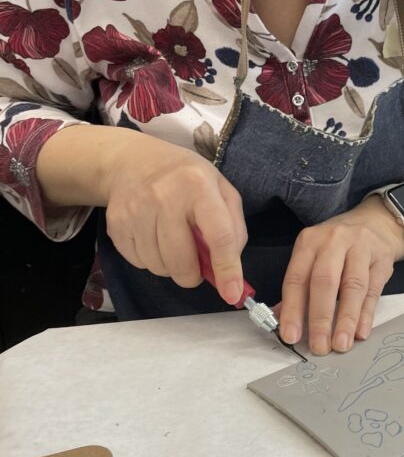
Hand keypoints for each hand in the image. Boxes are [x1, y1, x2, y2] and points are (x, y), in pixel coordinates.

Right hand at [102, 134, 247, 303]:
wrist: (132, 162)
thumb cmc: (186, 179)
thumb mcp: (221, 190)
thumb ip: (233, 228)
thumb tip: (230, 271)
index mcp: (199, 185)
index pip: (218, 236)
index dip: (227, 270)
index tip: (232, 294)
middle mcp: (165, 196)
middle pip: (183, 261)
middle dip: (193, 275)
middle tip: (196, 264)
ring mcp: (136, 210)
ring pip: (160, 267)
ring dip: (172, 267)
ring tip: (173, 244)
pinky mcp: (116, 225)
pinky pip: (140, 264)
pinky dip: (152, 260)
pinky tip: (154, 239)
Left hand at [278, 198, 403, 355]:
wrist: (374, 223)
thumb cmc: (337, 248)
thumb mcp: (314, 258)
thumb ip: (299, 289)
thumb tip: (282, 322)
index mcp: (309, 242)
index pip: (297, 279)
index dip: (292, 310)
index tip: (291, 336)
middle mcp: (334, 241)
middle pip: (325, 282)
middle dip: (320, 318)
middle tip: (320, 346)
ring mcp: (361, 247)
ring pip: (352, 287)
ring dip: (346, 319)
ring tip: (341, 344)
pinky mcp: (382, 258)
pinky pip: (373, 290)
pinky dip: (366, 314)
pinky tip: (360, 331)